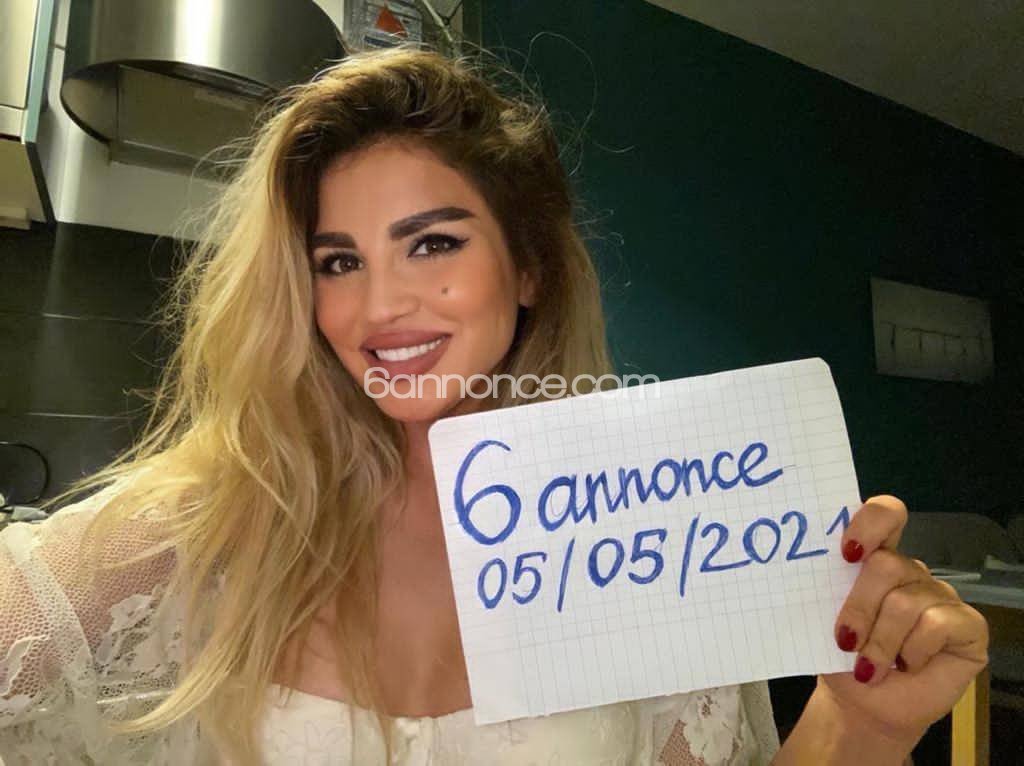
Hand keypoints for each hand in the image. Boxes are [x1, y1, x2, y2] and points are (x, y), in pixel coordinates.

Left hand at [820, 495, 989, 742]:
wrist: (862, 704)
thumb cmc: (840, 657)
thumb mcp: (822, 622)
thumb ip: (822, 592)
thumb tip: (796, 571)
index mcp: (874, 558)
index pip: (885, 514)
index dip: (869, 523)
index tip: (847, 553)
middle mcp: (911, 571)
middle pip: (888, 564)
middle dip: (859, 606)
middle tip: (844, 640)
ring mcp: (941, 596)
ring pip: (906, 602)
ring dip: (880, 642)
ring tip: (868, 667)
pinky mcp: (967, 625)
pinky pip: (937, 625)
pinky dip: (911, 652)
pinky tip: (905, 667)